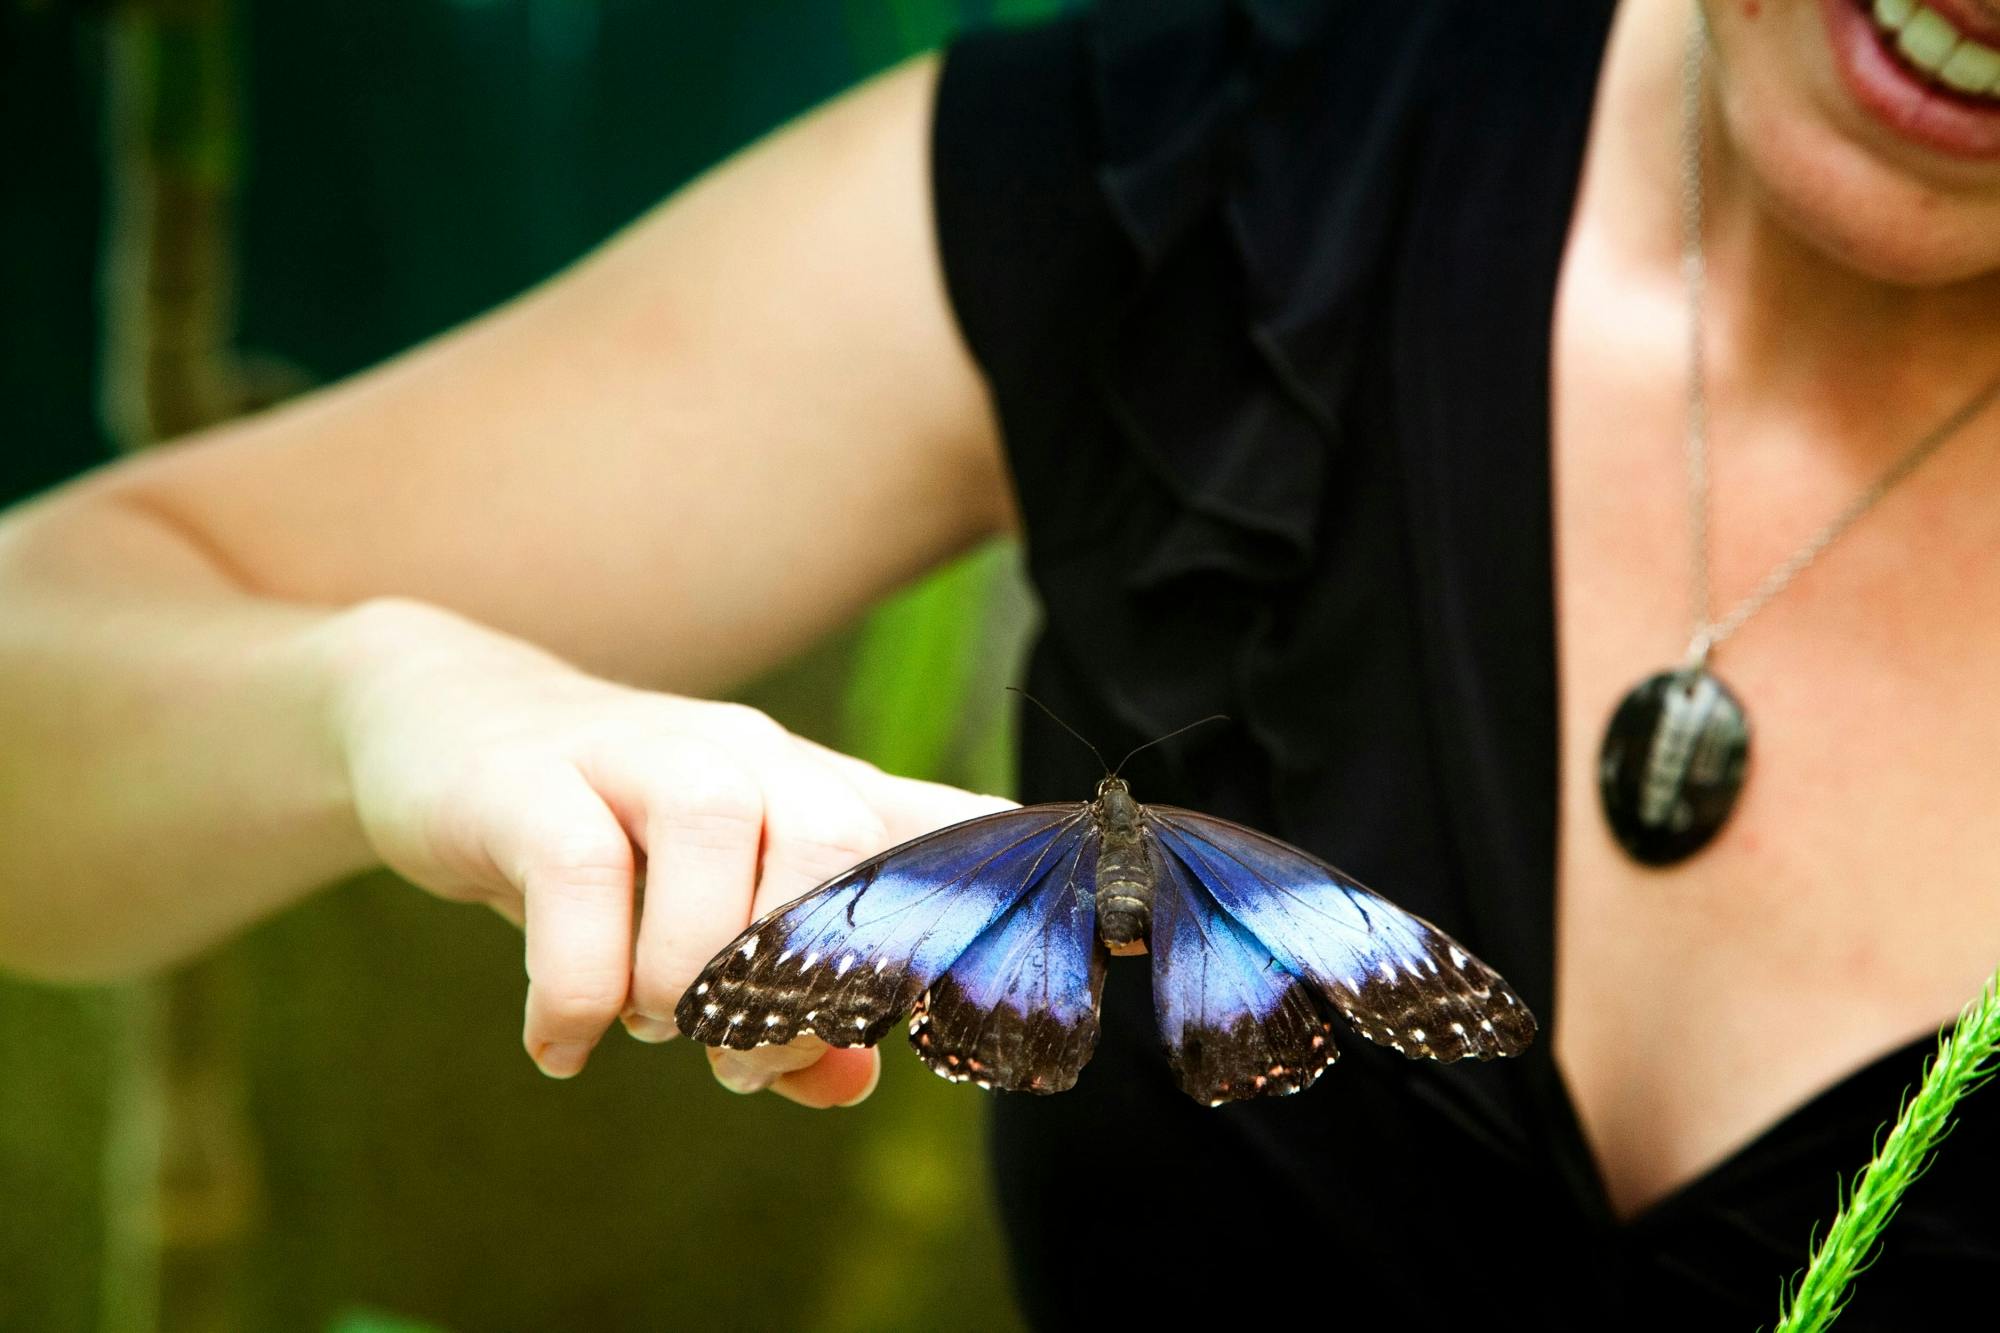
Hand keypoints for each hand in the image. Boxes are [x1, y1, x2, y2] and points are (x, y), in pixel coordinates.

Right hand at [331, 598, 1012, 1104]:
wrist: (441, 721)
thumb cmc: (605, 839)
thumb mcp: (698, 917)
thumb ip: (785, 1000)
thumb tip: (856, 1083)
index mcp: (808, 792)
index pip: (937, 829)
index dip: (1018, 884)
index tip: (1116, 948)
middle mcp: (747, 760)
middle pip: (839, 847)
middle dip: (804, 988)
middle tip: (740, 1062)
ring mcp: (641, 757)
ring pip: (719, 851)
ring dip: (687, 977)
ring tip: (644, 1028)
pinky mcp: (535, 779)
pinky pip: (582, 877)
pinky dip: (577, 987)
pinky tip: (558, 1047)